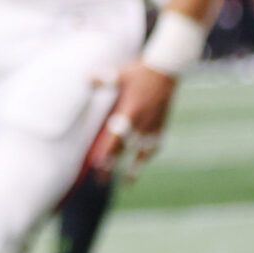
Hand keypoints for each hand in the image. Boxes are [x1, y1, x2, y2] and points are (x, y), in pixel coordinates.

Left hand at [87, 60, 176, 182]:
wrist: (166, 69)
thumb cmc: (139, 70)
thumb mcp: (118, 73)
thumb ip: (102, 78)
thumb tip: (87, 80)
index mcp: (129, 112)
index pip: (115, 138)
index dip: (107, 153)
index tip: (97, 166)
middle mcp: (141, 123)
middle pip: (124, 149)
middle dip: (113, 165)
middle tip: (101, 180)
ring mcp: (153, 126)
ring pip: (141, 153)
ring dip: (133, 168)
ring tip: (126, 183)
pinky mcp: (161, 125)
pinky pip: (154, 145)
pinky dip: (147, 155)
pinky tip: (142, 162)